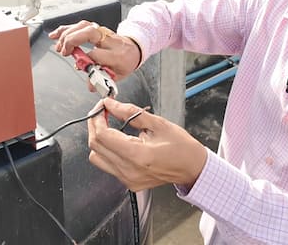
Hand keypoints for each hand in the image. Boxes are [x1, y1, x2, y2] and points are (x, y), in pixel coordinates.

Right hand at [48, 20, 140, 79]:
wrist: (134, 50)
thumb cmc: (124, 63)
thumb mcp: (117, 76)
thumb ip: (103, 81)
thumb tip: (90, 85)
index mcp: (116, 54)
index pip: (98, 54)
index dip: (86, 61)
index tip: (80, 67)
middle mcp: (109, 40)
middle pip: (90, 33)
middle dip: (73, 40)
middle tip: (65, 53)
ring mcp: (103, 32)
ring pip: (84, 26)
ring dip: (67, 34)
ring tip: (58, 45)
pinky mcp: (96, 29)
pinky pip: (80, 25)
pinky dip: (66, 29)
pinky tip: (56, 34)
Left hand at [87, 98, 206, 191]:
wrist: (192, 168)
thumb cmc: (181, 147)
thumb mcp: (158, 123)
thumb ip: (131, 113)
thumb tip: (111, 104)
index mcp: (137, 155)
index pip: (103, 136)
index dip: (97, 118)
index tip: (101, 107)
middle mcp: (129, 170)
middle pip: (95, 146)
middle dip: (95, 126)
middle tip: (103, 113)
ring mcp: (127, 179)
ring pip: (97, 157)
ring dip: (99, 140)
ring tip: (109, 126)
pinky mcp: (128, 182)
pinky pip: (107, 165)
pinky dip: (107, 151)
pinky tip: (119, 141)